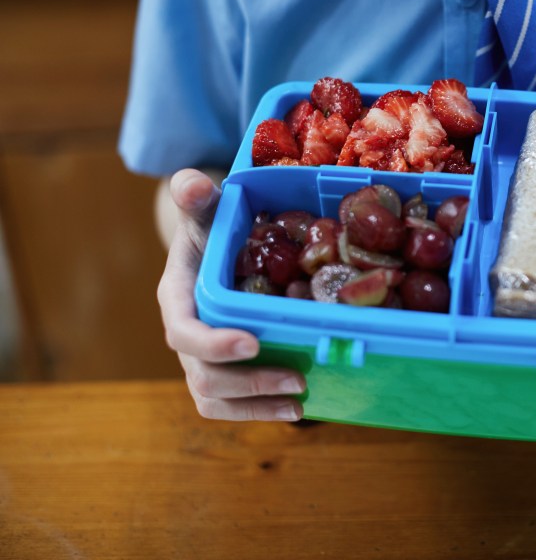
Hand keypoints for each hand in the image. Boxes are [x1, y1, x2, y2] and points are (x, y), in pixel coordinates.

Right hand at [156, 169, 305, 419]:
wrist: (213, 250)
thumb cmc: (212, 229)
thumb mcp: (206, 212)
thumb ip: (198, 198)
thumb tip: (191, 182)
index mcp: (177, 298)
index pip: (184, 331)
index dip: (213, 343)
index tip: (252, 343)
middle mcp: (185, 335)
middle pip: (203, 376)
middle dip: (248, 383)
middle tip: (296, 378)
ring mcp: (202, 358)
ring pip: (215, 399)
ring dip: (256, 407)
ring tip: (300, 402)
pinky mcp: (222, 371)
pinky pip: (230, 404)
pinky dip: (260, 411)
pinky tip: (297, 408)